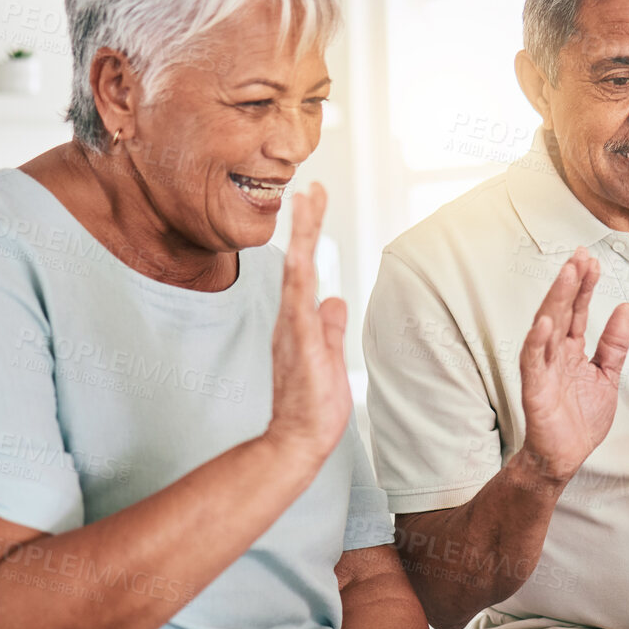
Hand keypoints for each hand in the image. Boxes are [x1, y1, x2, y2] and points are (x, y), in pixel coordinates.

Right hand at [265, 185, 351, 467]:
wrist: (296, 441)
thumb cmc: (313, 405)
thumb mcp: (329, 356)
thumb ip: (331, 327)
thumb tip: (337, 299)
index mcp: (300, 320)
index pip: (306, 267)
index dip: (310, 233)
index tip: (313, 198)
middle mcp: (292, 320)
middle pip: (298, 261)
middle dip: (305, 223)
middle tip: (311, 186)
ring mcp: (292, 332)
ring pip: (296, 275)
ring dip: (302, 239)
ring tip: (305, 204)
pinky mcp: (298, 349)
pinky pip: (298, 309)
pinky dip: (299, 282)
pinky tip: (301, 258)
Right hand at [515, 249, 628, 485]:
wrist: (565, 457)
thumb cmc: (579, 419)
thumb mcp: (607, 376)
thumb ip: (614, 344)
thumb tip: (626, 308)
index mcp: (569, 350)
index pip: (576, 310)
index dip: (584, 285)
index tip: (591, 260)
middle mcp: (553, 354)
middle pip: (560, 311)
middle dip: (570, 283)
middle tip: (580, 257)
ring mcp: (542, 370)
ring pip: (546, 329)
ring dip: (555, 301)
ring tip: (567, 275)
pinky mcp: (535, 391)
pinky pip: (533, 363)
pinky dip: (537, 342)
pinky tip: (545, 323)